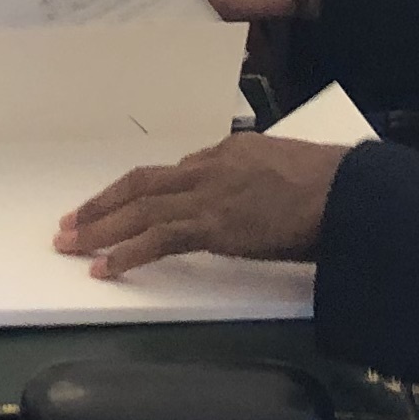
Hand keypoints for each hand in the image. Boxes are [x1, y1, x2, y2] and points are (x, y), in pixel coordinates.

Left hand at [57, 133, 345, 276]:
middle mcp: (211, 167)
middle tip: (71, 221)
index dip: (145, 192)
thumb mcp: (290, 170)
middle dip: (103, 204)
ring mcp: (209, 195)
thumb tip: (252, 196)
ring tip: (69, 245)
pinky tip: (104, 268)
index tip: (124, 205)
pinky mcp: (212, 225)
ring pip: (139, 209)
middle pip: (142, 183)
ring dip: (100, 228)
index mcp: (231, 151)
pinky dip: (126, 253)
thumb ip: (262, 179)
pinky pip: (157, 239)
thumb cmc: (335, 187)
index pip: (177, 171)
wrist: (349, 193)